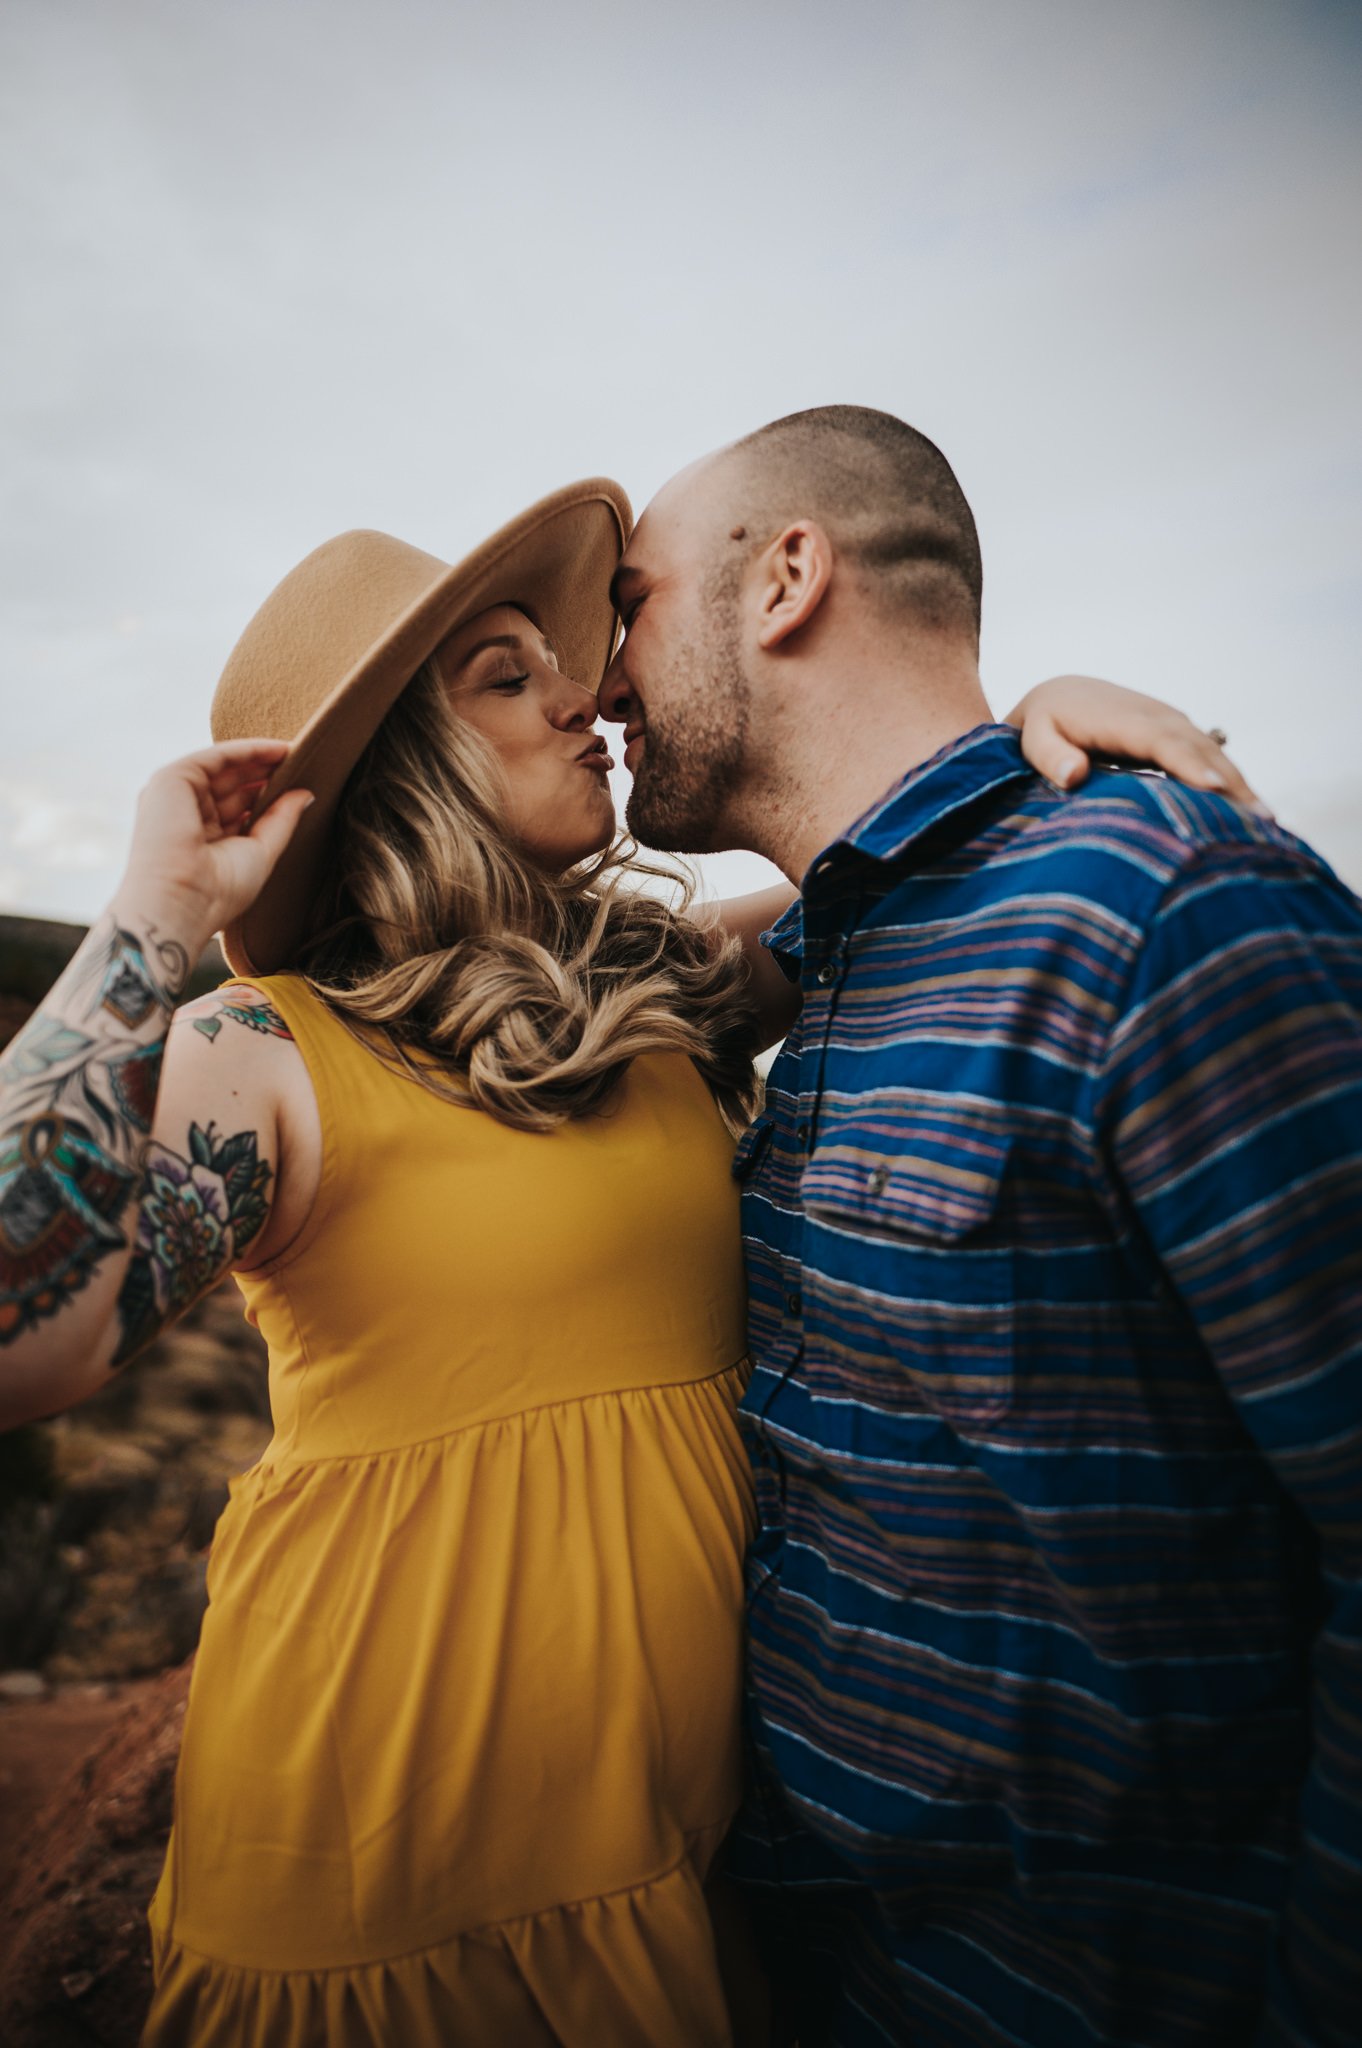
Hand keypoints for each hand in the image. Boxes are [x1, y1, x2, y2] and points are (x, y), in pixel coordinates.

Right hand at [113, 741, 313, 948]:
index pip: (237, 807)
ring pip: (224, 768)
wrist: (183, 901)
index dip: (266, 795)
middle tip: (303, 764)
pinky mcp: (171, 780)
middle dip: (265, 773)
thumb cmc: (218, 892)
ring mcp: (176, 796)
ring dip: (260, 759)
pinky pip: (215, 756)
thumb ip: (281, 820)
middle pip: (231, 785)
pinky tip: (278, 750)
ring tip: (296, 754)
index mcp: (201, 838)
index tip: (299, 785)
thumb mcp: (261, 851)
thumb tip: (306, 794)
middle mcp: (185, 814)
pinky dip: (247, 750)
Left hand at [1006, 676, 1265, 812]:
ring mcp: (1173, 724)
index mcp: (1123, 719)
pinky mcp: (1180, 735)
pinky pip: (1211, 758)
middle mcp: (1156, 717)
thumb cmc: (1043, 725)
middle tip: (1258, 819)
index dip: (1188, 763)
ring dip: (1239, 785)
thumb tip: (1072, 775)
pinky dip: (1232, 782)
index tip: (1214, 787)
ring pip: (1212, 754)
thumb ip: (1050, 756)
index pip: (1161, 741)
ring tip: (1267, 823)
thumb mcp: (1034, 738)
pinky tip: (1251, 812)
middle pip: (1198, 750)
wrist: (1062, 696)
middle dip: (1229, 782)